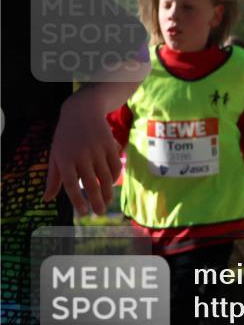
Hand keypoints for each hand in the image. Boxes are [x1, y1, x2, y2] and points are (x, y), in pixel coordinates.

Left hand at [43, 93, 120, 215]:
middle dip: (96, 201)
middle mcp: (81, 155)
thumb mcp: (55, 154)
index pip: (70, 184)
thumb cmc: (66, 136)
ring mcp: (97, 150)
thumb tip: (47, 199)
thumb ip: (53, 178)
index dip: (78, 200)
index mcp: (64, 159)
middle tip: (99, 213)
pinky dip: (115, 178)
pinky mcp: (110, 145)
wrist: (82, 111)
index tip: (84, 212)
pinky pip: (115, 166)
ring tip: (106, 203)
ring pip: (105, 177)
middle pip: (91, 183)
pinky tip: (111, 185)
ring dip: (108, 192)